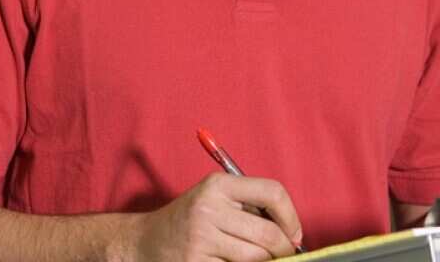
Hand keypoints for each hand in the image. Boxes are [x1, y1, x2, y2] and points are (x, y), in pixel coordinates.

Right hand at [122, 172, 303, 261]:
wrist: (145, 242)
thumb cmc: (189, 221)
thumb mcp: (214, 199)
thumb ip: (249, 206)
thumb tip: (292, 231)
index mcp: (217, 185)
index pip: (272, 192)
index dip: (291, 216)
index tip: (295, 233)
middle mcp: (208, 208)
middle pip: (269, 233)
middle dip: (285, 249)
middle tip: (286, 255)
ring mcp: (201, 239)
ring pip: (257, 258)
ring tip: (257, 259)